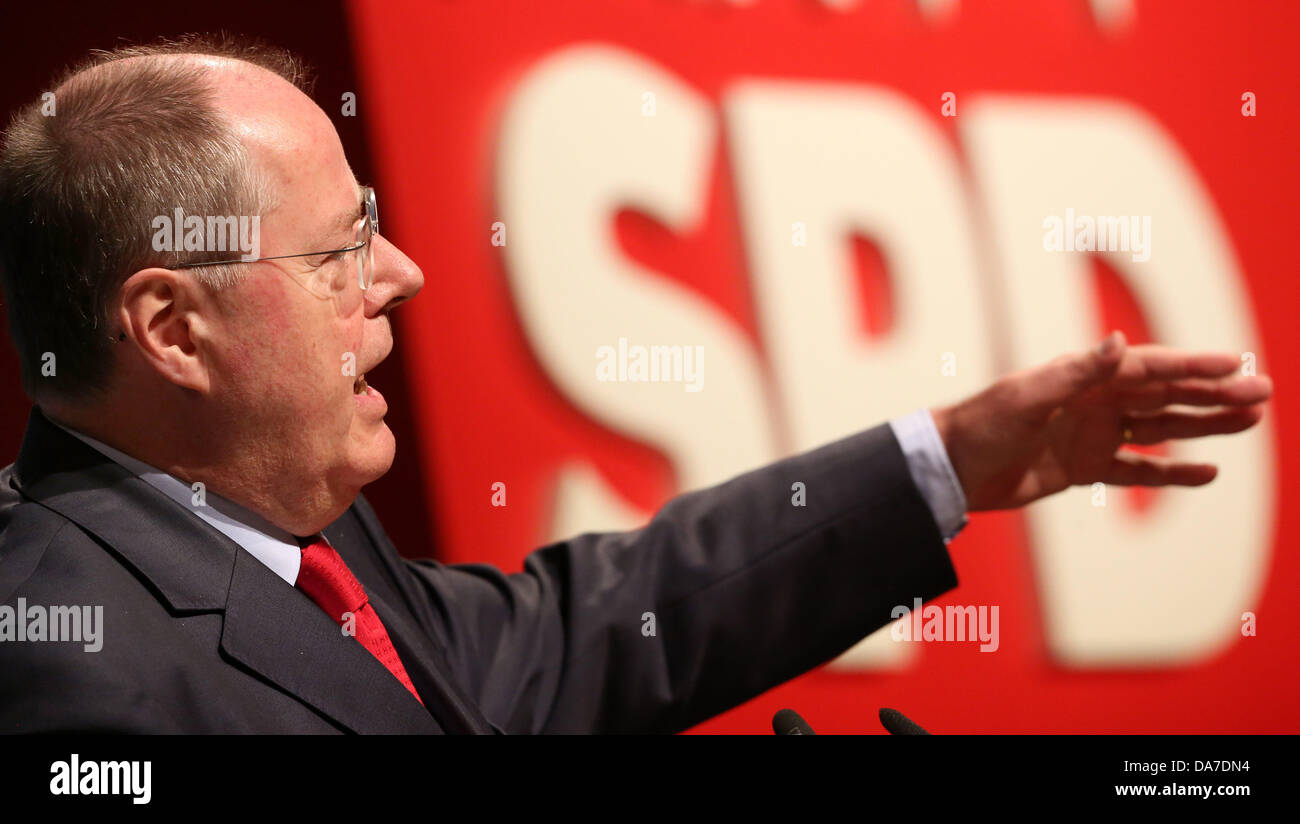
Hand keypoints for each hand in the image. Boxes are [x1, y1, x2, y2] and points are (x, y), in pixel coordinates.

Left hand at [930, 331, 1271, 511]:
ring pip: (1161, 429)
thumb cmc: (982, 423)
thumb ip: (1078, 372)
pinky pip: (1138, 471)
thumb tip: (1118, 341)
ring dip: (1204, 425)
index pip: (1151, 367)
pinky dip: (1171, 473)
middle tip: (1263, 392)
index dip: (1194, 366)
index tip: (1237, 363)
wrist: (950, 467)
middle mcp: (1095, 402)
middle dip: (1214, 394)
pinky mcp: (1085, 469)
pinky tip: (1206, 471)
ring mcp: (1093, 435)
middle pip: (1167, 395)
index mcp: (1085, 378)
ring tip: (1250, 421)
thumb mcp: (1028, 396)